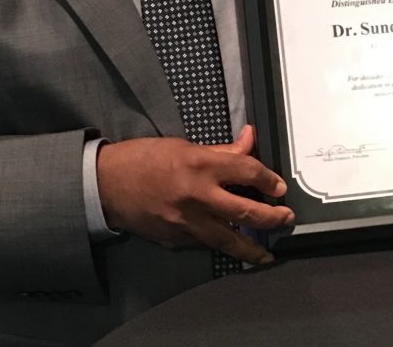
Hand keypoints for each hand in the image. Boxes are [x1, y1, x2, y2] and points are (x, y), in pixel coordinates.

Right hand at [97, 125, 293, 264]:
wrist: (106, 184)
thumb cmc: (144, 158)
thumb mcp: (185, 145)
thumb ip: (222, 150)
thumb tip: (249, 140)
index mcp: (201, 164)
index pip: (248, 172)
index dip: (269, 180)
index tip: (280, 188)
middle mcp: (197, 195)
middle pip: (246, 211)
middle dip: (272, 217)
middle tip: (285, 218)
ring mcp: (186, 221)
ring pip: (228, 239)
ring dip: (252, 247)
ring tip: (267, 252)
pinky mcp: (175, 239)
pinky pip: (204, 243)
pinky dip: (220, 245)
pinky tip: (232, 247)